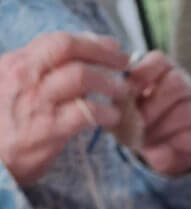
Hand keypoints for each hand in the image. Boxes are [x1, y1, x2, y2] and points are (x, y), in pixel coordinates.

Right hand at [0, 31, 128, 185]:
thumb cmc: (5, 124)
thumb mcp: (12, 87)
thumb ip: (38, 74)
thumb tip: (74, 65)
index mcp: (18, 63)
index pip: (58, 41)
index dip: (90, 42)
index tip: (111, 47)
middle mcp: (26, 76)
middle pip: (70, 50)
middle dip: (103, 53)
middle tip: (124, 63)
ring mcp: (38, 102)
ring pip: (81, 77)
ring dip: (109, 83)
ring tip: (123, 92)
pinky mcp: (50, 129)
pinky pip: (86, 113)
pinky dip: (106, 112)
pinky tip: (113, 117)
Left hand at [127, 51, 190, 176]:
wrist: (157, 151)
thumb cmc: (136, 123)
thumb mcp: (122, 111)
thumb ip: (120, 104)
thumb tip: (121, 102)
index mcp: (164, 72)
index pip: (160, 61)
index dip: (144, 72)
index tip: (129, 89)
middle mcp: (186, 85)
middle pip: (177, 83)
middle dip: (153, 104)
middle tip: (138, 121)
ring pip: (187, 111)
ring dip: (162, 127)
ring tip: (146, 138)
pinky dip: (173, 145)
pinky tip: (159, 150)